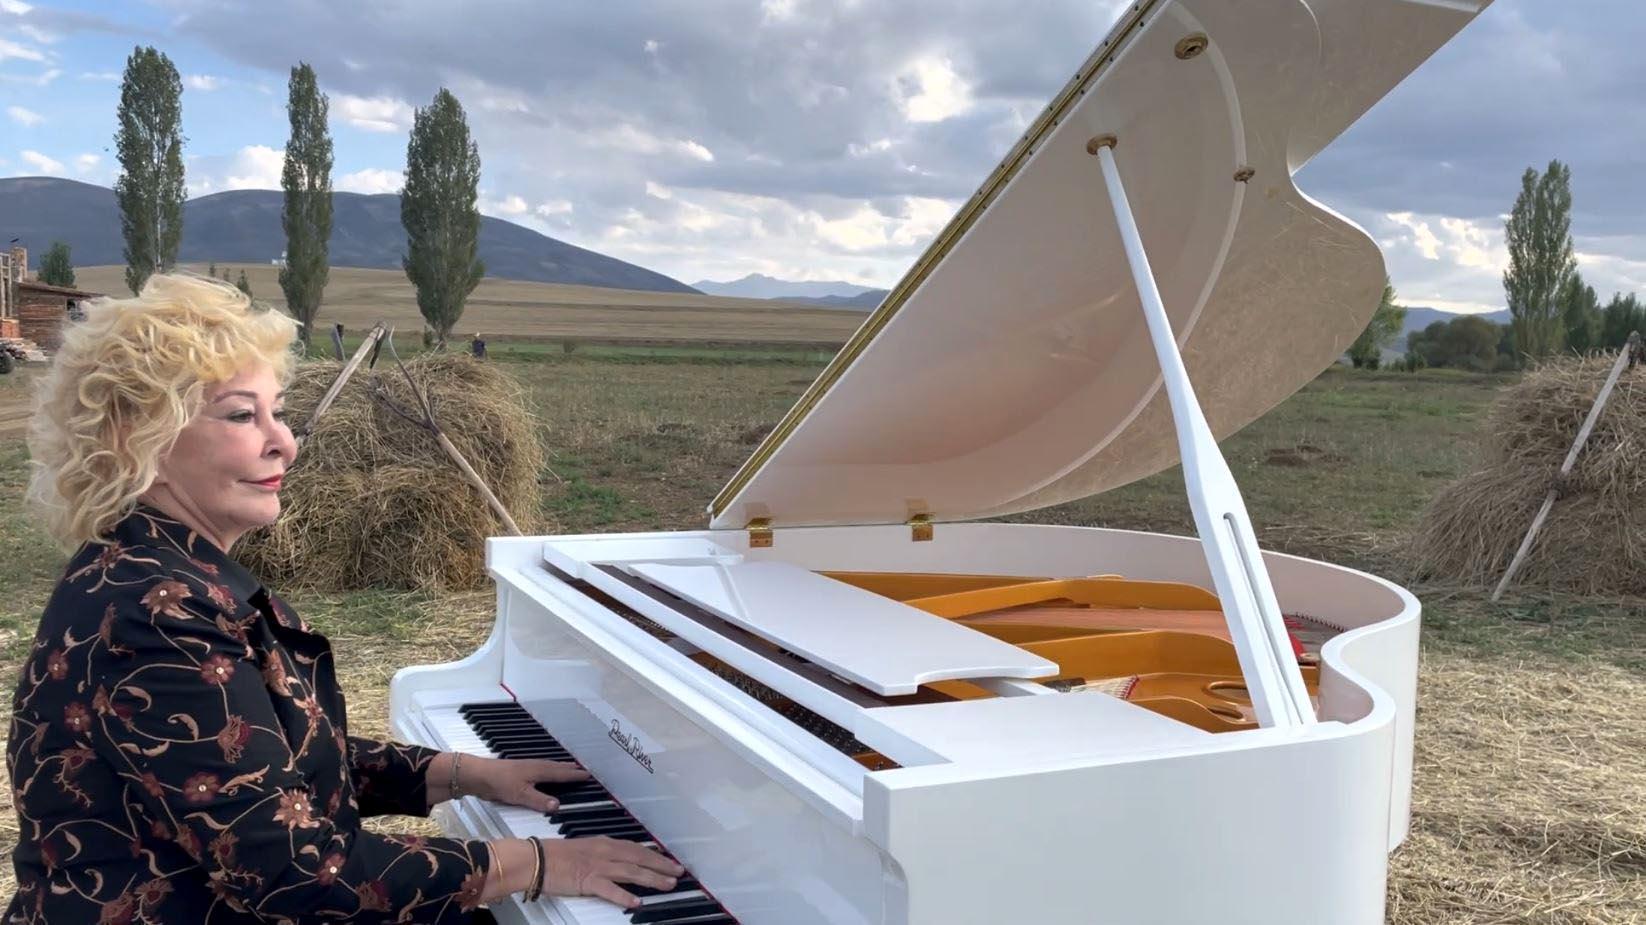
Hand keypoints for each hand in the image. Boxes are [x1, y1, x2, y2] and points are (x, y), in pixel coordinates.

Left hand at [469, 756, 590, 812]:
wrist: (479, 774)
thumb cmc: (500, 783)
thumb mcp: (521, 795)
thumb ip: (539, 800)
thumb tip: (559, 805)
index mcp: (539, 771)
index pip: (561, 774)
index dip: (574, 776)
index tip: (587, 775)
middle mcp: (536, 766)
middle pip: (557, 767)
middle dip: (570, 769)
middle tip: (583, 769)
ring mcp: (527, 766)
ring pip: (549, 766)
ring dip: (561, 767)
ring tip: (569, 767)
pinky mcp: (520, 770)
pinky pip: (542, 767)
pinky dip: (550, 768)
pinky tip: (546, 771)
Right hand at [542, 836, 685, 908]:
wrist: (536, 859)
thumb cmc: (556, 855)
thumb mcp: (585, 848)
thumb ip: (604, 852)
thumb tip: (620, 857)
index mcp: (604, 843)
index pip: (636, 848)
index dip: (655, 855)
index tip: (669, 861)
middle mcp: (605, 852)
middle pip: (639, 858)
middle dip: (661, 866)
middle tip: (678, 872)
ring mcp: (597, 867)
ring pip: (631, 872)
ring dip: (652, 878)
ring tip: (668, 884)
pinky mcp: (588, 881)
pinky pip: (610, 890)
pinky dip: (624, 895)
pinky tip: (637, 902)